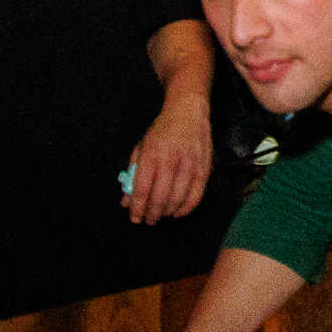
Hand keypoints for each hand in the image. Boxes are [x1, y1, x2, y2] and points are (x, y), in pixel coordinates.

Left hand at [126, 93, 212, 221]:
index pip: (142, 189)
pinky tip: (178, 212)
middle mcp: (171, 159)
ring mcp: (190, 164)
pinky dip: (186, 209)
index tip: (134, 218)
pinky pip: (196, 196)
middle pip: (160, 198)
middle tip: (148, 221)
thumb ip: (132, 175)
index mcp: (151, 153)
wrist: (188, 111)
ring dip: (167, 213)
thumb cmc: (161, 131)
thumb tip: (126, 201)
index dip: (137, 208)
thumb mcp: (141, 148)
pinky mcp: (205, 167)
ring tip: (161, 215)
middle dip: (152, 214)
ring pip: (178, 200)